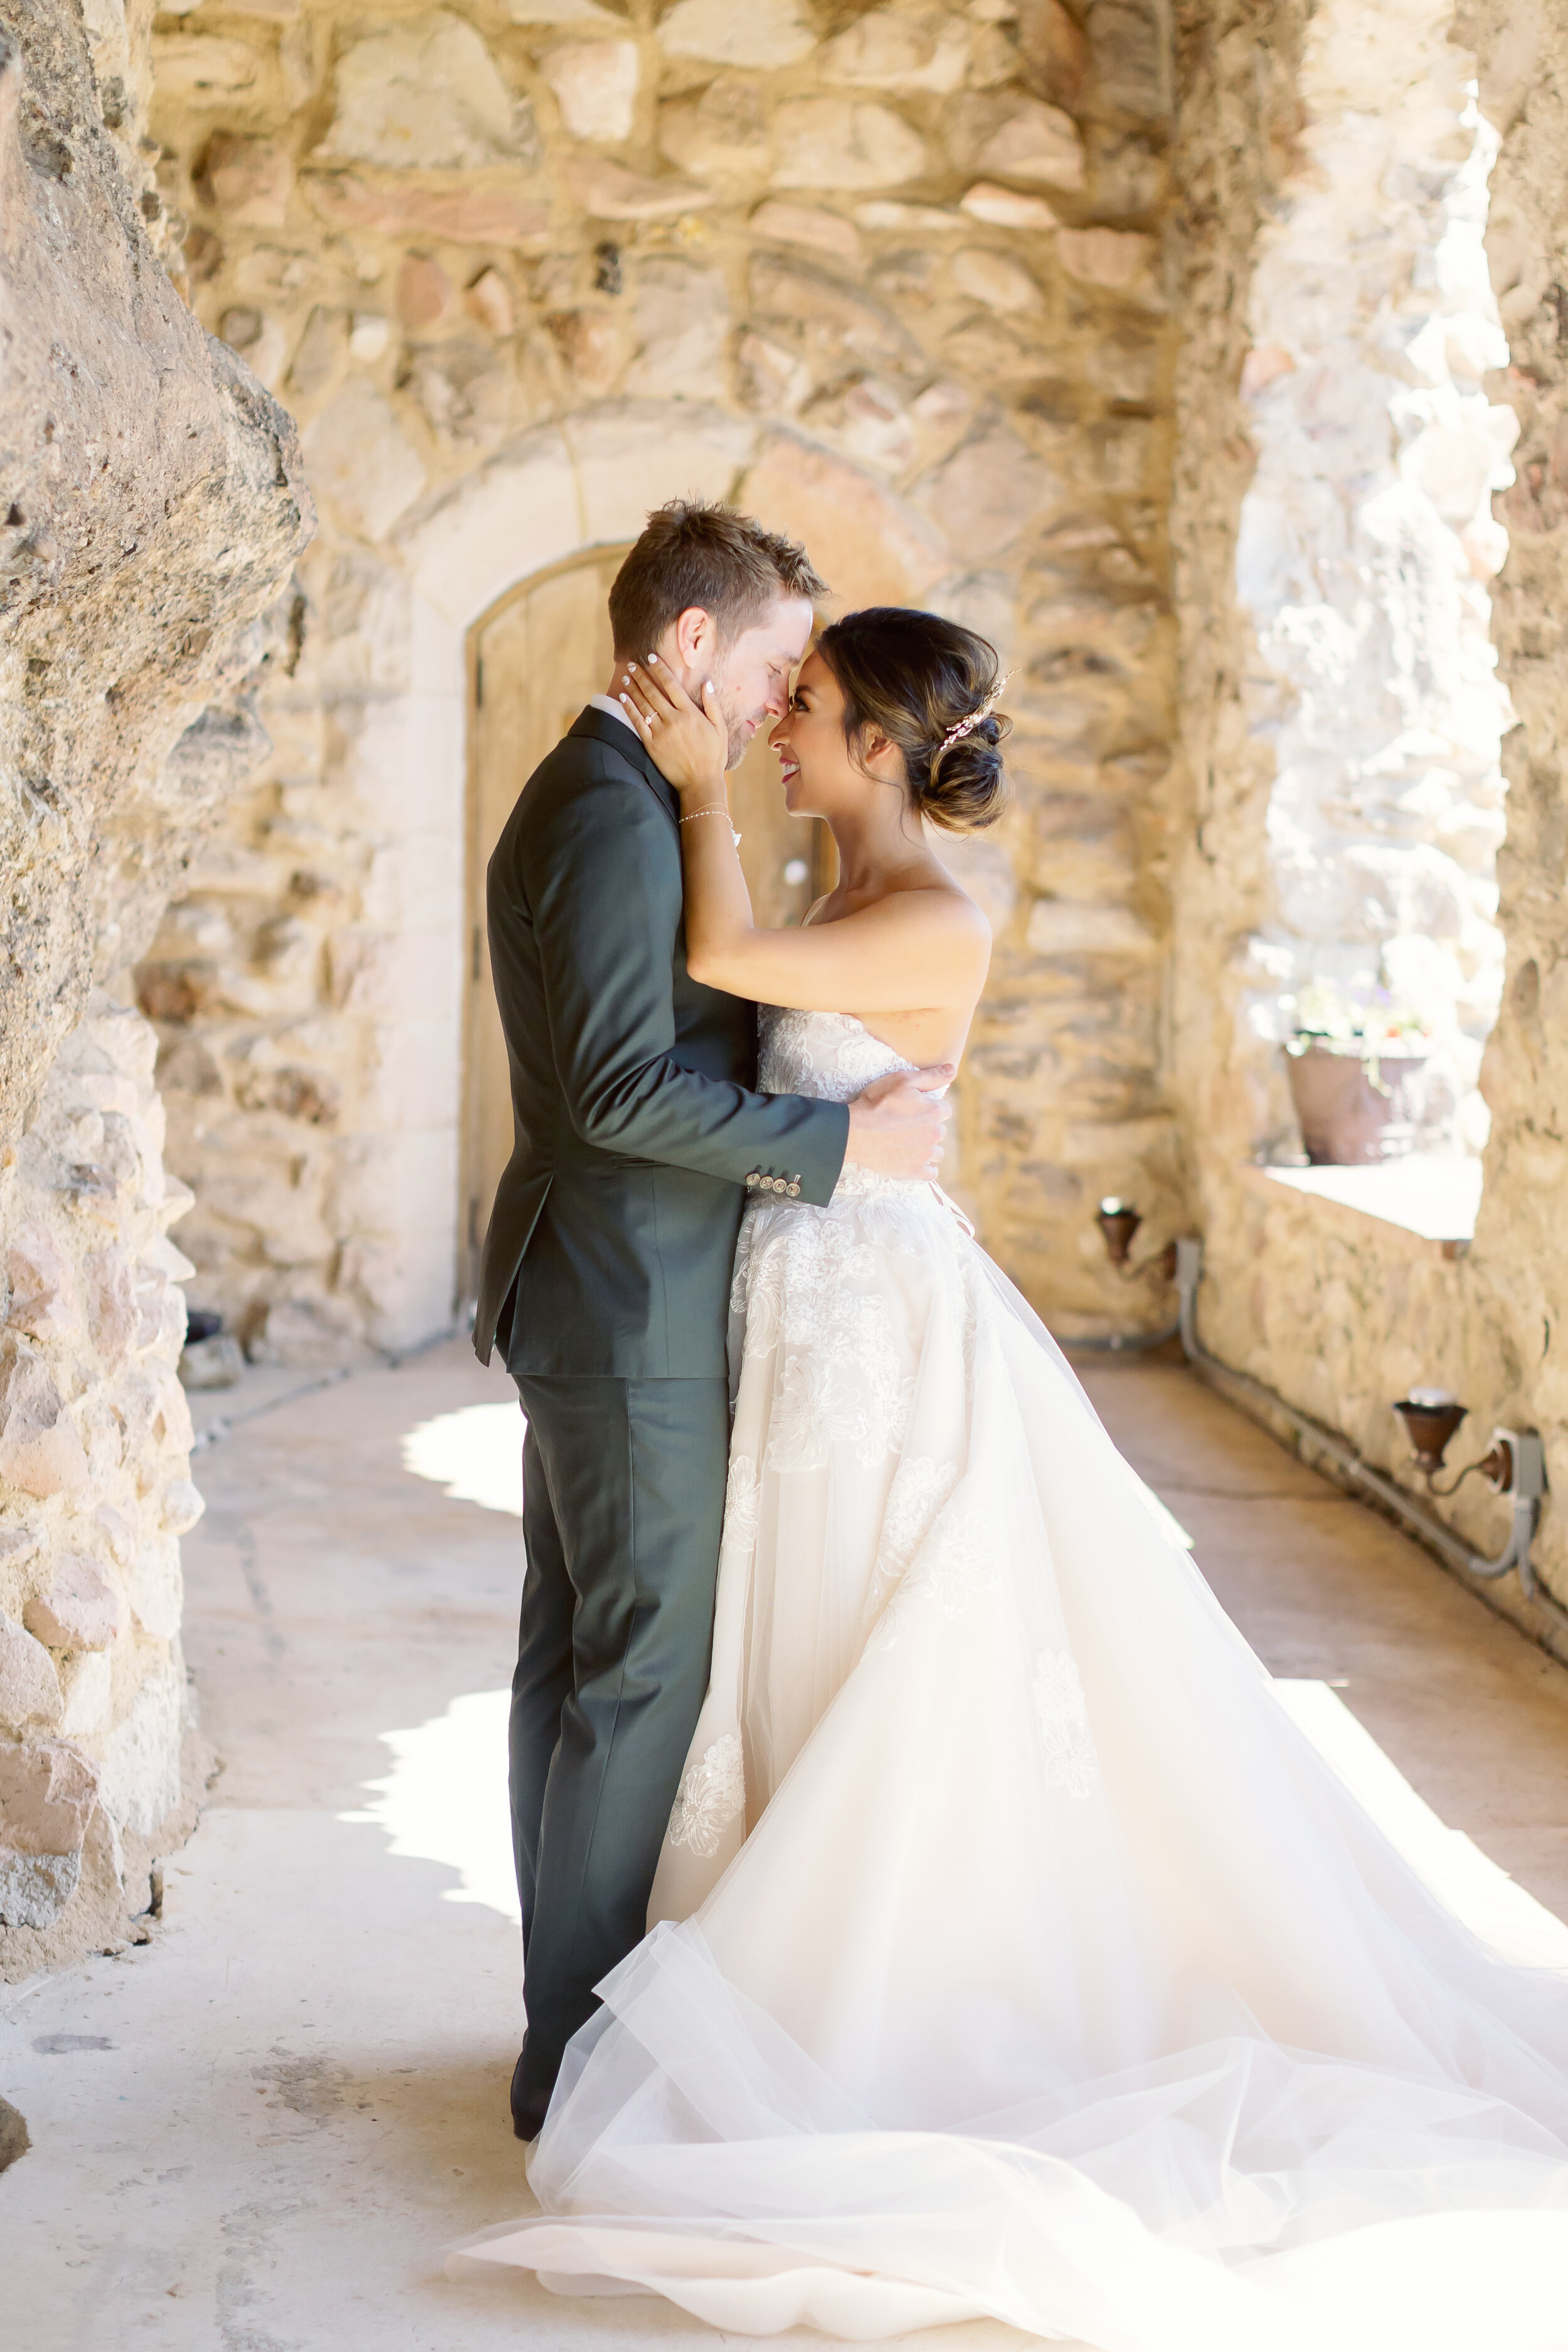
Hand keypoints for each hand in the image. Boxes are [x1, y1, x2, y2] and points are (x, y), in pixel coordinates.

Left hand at [617, 654, 727, 802]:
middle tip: (632, 663)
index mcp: (690, 713)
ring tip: (625, 677)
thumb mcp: (720, 729)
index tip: (651, 657)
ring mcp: (660, 732)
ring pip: (643, 704)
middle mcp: (673, 719)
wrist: (700, 783)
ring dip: (633, 688)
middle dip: (641, 675)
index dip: (660, 669)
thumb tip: (707, 684)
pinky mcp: (651, 744)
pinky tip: (623, 698)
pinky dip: (629, 709)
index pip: (672, 685)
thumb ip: (713, 705)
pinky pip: (638, 722)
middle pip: (653, 691)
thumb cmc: (713, 756)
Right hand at [844, 1066, 954, 1180]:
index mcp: (934, 1112)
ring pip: (937, 1152)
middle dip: (928, 1128)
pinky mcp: (914, 1171)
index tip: (914, 1109)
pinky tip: (913, 1161)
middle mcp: (935, 1134)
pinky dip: (925, 1168)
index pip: (944, 1110)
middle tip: (905, 1125)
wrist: (854, 1131)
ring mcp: (925, 1155)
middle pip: (940, 1131)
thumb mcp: (903, 1080)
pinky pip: (931, 1173)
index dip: (930, 1108)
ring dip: (927, 1148)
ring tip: (908, 1143)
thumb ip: (931, 1076)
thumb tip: (953, 1069)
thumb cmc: (877, 1102)